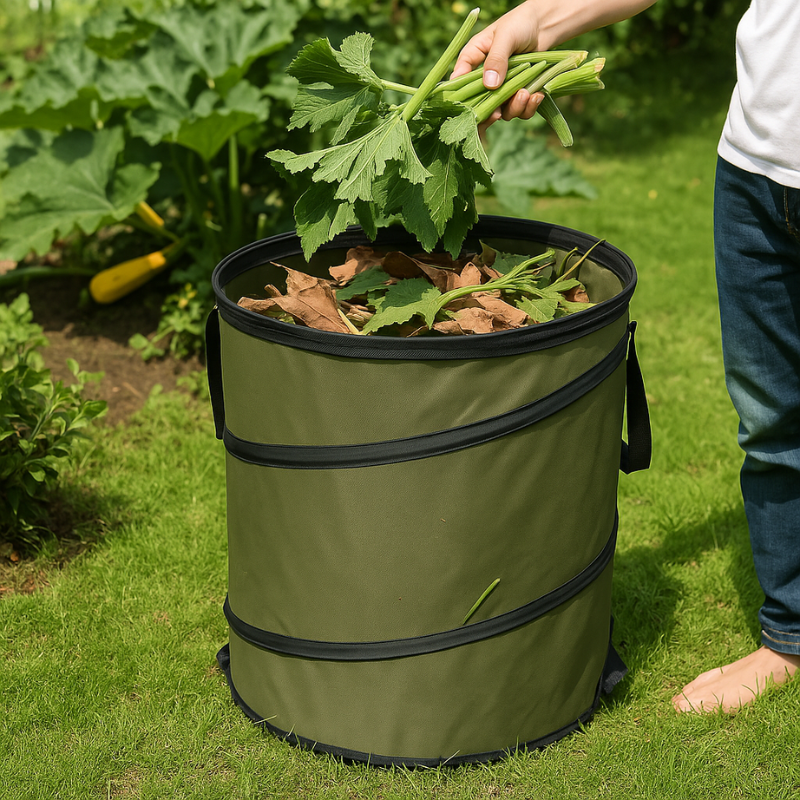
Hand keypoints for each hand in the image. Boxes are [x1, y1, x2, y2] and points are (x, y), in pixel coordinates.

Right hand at [451, 1, 545, 127]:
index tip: (467, 107)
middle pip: (478, 105)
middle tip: (498, 114)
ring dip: (513, 107)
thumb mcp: (506, 36)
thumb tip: (489, 85)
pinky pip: (520, 110)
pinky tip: (536, 95)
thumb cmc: (520, 23)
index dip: (461, 96)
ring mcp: (501, 89)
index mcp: (472, 59)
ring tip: (525, 93)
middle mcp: (484, 78)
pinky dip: (528, 108)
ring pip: (501, 111)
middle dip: (489, 113)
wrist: (545, 24)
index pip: (459, 80)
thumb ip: (496, 59)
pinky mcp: (517, 94)